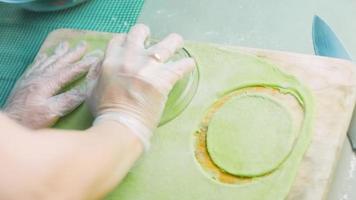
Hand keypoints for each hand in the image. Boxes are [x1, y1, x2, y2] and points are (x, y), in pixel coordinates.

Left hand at [4, 41, 102, 128]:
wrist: (9, 124)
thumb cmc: (31, 121)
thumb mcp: (52, 112)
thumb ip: (69, 100)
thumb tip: (86, 89)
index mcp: (47, 84)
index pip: (69, 71)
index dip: (83, 64)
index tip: (95, 57)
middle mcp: (39, 78)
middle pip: (59, 63)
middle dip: (72, 54)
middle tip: (83, 44)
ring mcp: (30, 79)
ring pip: (47, 62)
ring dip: (58, 53)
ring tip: (65, 44)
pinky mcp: (23, 83)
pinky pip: (34, 66)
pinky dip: (41, 59)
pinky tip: (45, 55)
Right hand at [89, 24, 195, 148]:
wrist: (121, 125)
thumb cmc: (105, 112)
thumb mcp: (91, 89)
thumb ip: (96, 72)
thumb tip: (102, 63)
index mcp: (112, 59)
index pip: (120, 39)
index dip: (126, 40)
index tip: (132, 45)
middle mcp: (131, 57)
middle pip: (141, 32)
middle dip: (146, 34)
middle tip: (151, 42)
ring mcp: (149, 66)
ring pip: (168, 43)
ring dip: (174, 42)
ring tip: (177, 43)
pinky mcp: (165, 78)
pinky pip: (183, 65)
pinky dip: (188, 64)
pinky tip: (190, 64)